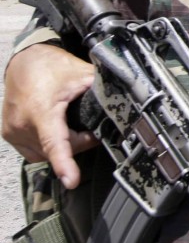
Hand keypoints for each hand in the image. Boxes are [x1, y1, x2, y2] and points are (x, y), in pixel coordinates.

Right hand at [1, 43, 96, 188]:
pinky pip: (35, 150)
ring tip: (72, 125)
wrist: (24, 61)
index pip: (55, 142)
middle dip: (80, 141)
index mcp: (42, 111)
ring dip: (64, 144)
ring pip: (47, 153)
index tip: (71, 180)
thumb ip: (102, 92)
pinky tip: (58, 130)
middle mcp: (23, 125)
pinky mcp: (10, 135)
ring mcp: (14, 132)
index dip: (64, 163)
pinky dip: (49, 144)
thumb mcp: (82, 74)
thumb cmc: (49, 66)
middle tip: (91, 126)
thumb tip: (124, 102)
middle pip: (61, 148)